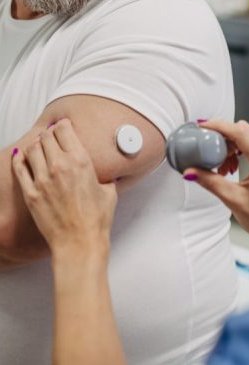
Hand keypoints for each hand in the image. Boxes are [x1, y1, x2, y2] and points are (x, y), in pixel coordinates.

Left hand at [11, 119, 116, 256]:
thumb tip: (109, 175)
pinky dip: (20, 159)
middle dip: (50, 134)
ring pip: (32, 149)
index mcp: (80, 161)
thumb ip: (106, 177)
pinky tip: (22, 156)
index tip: (63, 126)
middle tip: (52, 136)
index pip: (64, 130)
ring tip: (40, 146)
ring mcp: (43, 179)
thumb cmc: (96, 221)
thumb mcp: (109, 191)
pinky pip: (20, 168)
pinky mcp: (31, 193)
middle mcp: (60, 166)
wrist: (80, 243)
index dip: (63, 125)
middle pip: (47, 136)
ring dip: (37, 144)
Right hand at [185, 120, 248, 250]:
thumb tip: (191, 171)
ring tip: (223, 162)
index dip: (219, 126)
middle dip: (224, 136)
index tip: (203, 126)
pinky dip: (242, 147)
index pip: (240, 132)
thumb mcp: (232, 199)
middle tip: (209, 149)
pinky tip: (232, 164)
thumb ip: (210, 181)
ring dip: (234, 143)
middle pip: (245, 130)